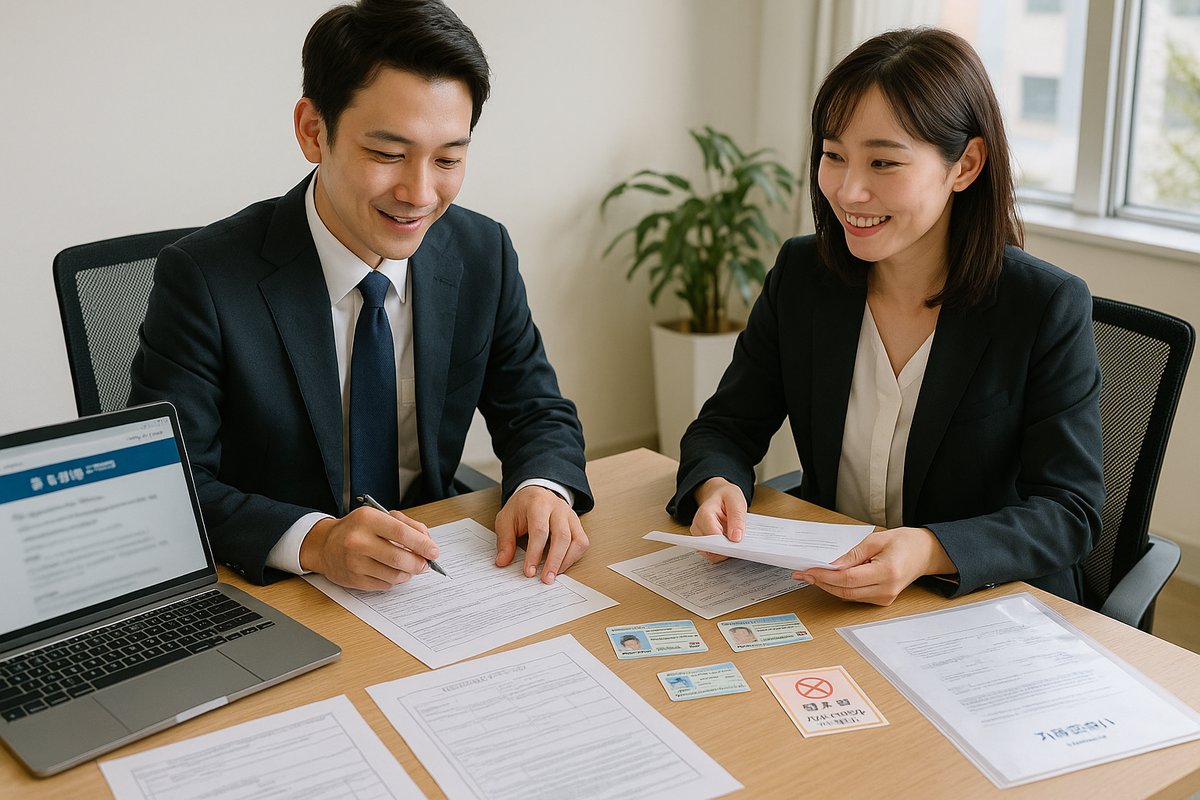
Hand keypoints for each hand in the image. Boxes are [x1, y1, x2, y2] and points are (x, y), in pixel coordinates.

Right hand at [300, 506, 438, 590]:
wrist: (325, 545)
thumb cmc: (358, 529)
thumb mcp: (380, 516)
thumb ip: (407, 525)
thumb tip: (427, 542)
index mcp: (368, 520)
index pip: (402, 533)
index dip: (422, 544)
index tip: (433, 551)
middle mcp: (358, 541)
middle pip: (398, 558)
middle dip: (418, 563)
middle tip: (425, 564)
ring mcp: (354, 562)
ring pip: (394, 575)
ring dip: (408, 573)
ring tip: (409, 567)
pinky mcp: (353, 579)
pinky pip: (384, 585)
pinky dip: (394, 580)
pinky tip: (391, 572)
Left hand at [494, 486, 587, 582]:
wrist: (536, 493)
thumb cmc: (521, 508)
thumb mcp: (506, 520)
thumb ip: (505, 541)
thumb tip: (503, 561)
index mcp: (538, 503)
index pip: (539, 530)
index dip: (535, 553)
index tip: (529, 571)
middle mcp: (558, 508)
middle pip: (562, 536)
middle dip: (554, 561)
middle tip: (546, 579)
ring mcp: (570, 516)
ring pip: (576, 540)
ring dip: (566, 561)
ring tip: (554, 575)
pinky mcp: (577, 524)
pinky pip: (582, 543)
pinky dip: (573, 557)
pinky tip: (561, 566)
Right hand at [689, 477, 747, 562]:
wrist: (719, 494)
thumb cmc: (726, 496)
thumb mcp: (736, 501)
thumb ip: (737, 518)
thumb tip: (736, 538)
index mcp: (705, 514)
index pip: (712, 536)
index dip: (724, 544)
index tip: (736, 547)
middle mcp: (698, 525)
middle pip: (708, 547)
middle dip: (725, 550)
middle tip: (739, 547)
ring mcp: (698, 534)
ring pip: (709, 553)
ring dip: (723, 552)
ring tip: (735, 544)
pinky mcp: (702, 540)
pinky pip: (711, 552)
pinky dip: (721, 552)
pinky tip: (730, 545)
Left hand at [794, 527, 955, 605]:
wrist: (925, 553)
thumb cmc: (904, 543)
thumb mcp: (876, 541)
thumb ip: (852, 555)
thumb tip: (831, 565)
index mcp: (886, 572)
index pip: (848, 579)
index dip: (825, 576)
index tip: (808, 570)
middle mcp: (886, 590)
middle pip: (845, 591)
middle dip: (821, 582)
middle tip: (802, 573)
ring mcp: (885, 598)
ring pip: (848, 596)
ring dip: (828, 586)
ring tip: (811, 574)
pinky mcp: (882, 600)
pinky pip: (855, 596)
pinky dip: (840, 588)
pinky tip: (829, 578)